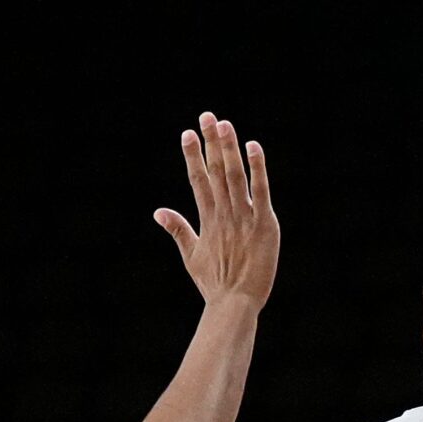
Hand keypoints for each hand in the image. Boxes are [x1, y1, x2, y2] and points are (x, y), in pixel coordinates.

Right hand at [153, 113, 276, 309]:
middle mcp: (224, 214)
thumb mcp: (192, 257)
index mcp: (207, 219)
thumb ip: (178, 230)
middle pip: (216, 171)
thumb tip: (158, 212)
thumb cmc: (215, 285)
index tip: (187, 133)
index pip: (198, 180)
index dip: (193, 156)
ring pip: (235, 176)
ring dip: (228, 149)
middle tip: (207, 115)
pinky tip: (252, 146)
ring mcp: (244, 217)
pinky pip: (261, 191)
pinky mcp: (264, 224)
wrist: (235, 305)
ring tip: (223, 124)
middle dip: (210, 142)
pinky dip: (257, 168)